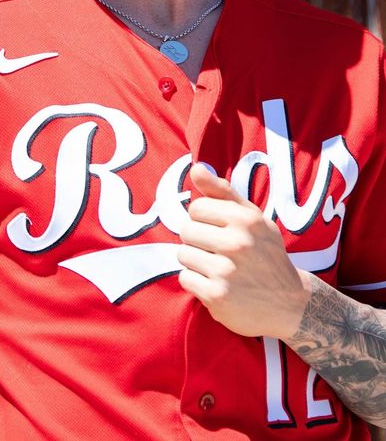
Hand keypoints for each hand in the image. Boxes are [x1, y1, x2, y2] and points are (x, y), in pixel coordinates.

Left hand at [177, 163, 310, 339]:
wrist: (290, 303)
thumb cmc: (264, 253)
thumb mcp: (252, 217)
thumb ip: (222, 190)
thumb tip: (196, 168)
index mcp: (246, 220)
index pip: (197, 207)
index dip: (204, 219)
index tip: (219, 230)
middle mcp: (237, 243)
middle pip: (187, 230)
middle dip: (198, 240)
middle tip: (219, 251)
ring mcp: (227, 271)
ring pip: (183, 254)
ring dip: (196, 262)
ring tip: (218, 268)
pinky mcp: (217, 296)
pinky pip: (185, 278)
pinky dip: (196, 282)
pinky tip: (217, 285)